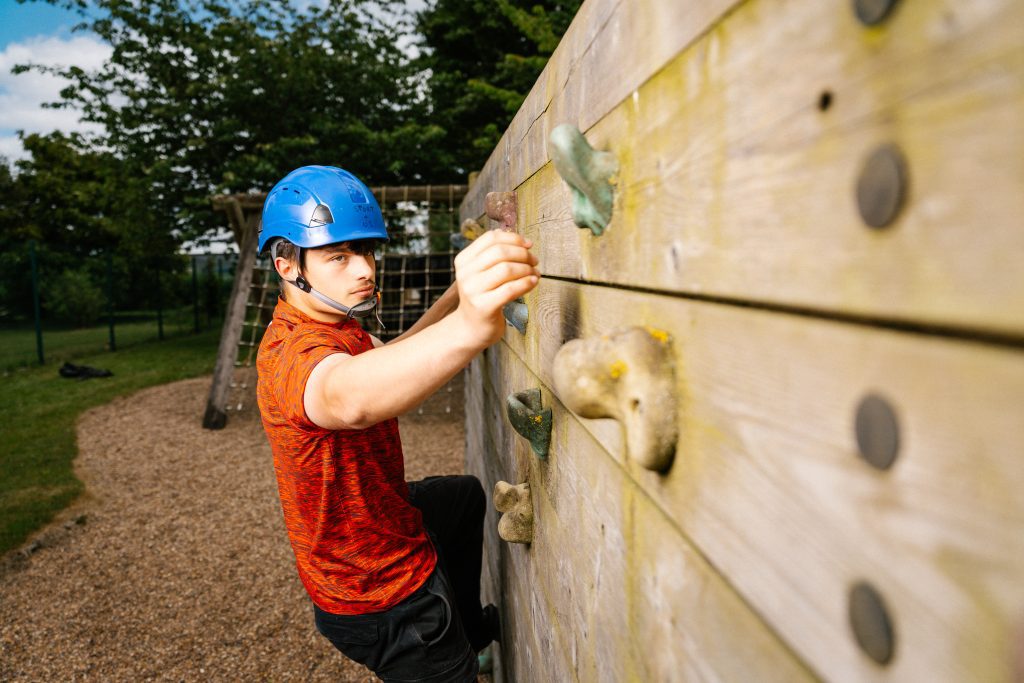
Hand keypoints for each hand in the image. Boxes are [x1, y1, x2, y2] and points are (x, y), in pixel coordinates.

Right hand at [452, 230, 538, 347]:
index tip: (528, 244)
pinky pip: (510, 289)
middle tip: (534, 261)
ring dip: (527, 269)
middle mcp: (465, 273)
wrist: (470, 328)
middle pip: (500, 252)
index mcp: (464, 260)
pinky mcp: (484, 307)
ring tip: (535, 273)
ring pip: (506, 269)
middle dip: (523, 254)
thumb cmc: (482, 297)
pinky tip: (533, 282)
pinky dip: (526, 283)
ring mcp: (473, 290)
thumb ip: (494, 254)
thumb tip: (519, 238)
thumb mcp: (481, 272)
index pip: (491, 239)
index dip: (513, 238)